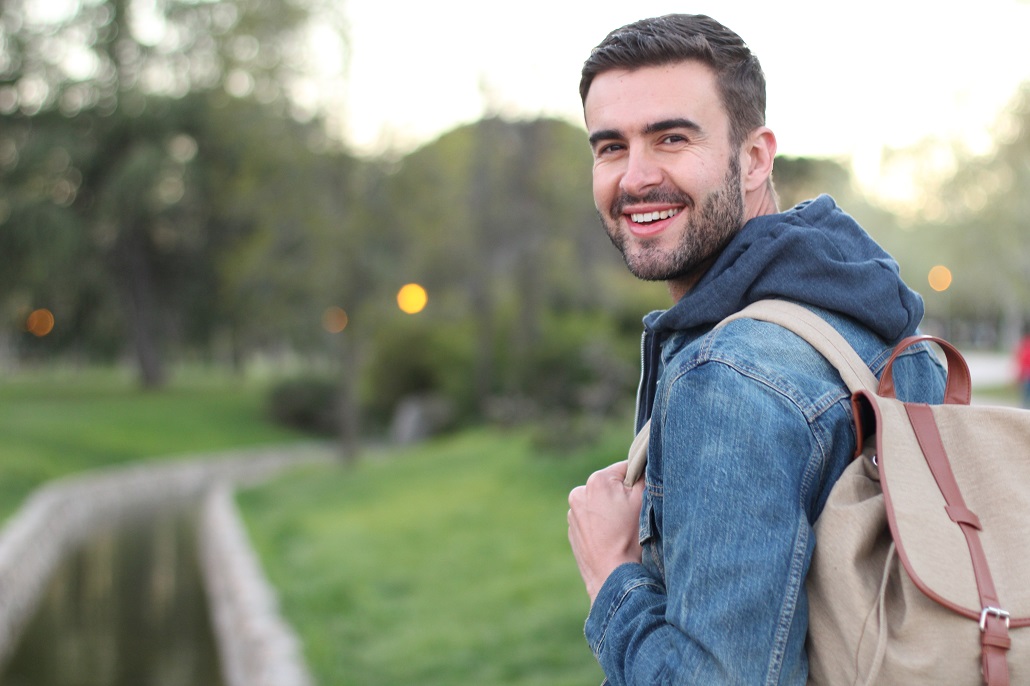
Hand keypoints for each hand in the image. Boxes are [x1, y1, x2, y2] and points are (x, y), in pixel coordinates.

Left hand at [568, 460, 644, 603]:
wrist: (612, 575)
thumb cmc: (630, 538)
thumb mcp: (644, 500)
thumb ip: (643, 476)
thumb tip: (643, 466)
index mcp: (597, 480)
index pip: (625, 468)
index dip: (639, 481)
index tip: (643, 498)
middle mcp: (579, 492)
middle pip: (610, 486)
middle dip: (622, 496)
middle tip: (632, 517)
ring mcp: (573, 513)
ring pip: (599, 502)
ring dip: (610, 510)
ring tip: (620, 530)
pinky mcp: (572, 529)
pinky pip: (591, 519)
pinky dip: (601, 524)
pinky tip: (611, 538)